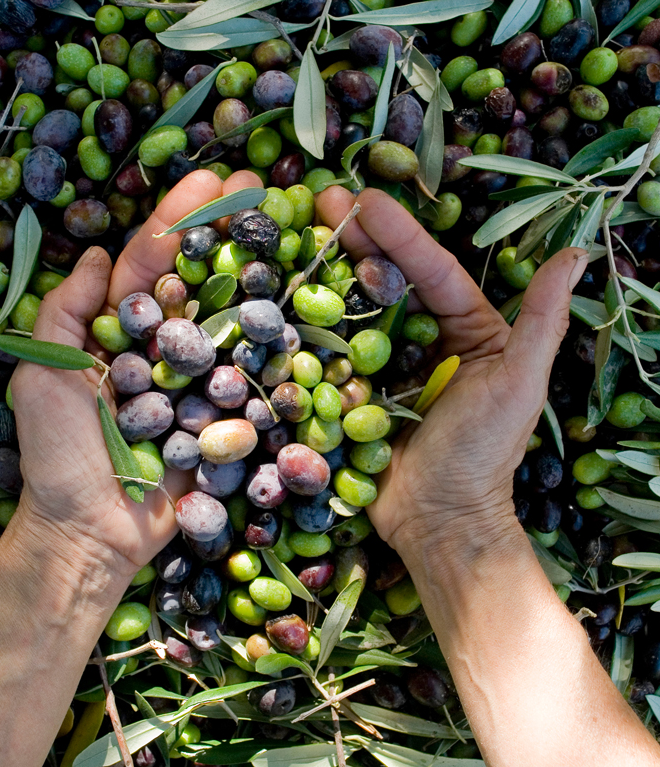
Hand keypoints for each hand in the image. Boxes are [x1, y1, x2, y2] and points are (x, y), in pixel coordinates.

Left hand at [11, 170, 264, 572]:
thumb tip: (92, 255)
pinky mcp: (224, 416)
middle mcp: (162, 349)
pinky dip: (276, 346)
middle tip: (266, 189)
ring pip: (232, 323)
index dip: (179, 220)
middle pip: (200, 282)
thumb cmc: (61, 456)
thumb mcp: (41, 376)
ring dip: (260, 277)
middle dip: (229, 233)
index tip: (214, 179)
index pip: (150, 264)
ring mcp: (198, 381)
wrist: (95, 533)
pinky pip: (253, 378)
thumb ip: (64, 313)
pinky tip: (302, 310)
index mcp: (119, 333)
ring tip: (293, 234)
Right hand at [316, 186, 587, 555]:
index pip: (431, 271)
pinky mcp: (354, 389)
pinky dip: (312, 323)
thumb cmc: (483, 454)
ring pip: (356, 308)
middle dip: (357, 239)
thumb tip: (575, 254)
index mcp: (468, 329)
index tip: (365, 200)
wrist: (437, 519)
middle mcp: (425, 339)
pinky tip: (287, 293)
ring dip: (329, 271)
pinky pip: (332, 351)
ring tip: (299, 232)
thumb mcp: (519, 384)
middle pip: (388, 280)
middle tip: (321, 199)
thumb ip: (542, 322)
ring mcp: (384, 364)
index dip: (400, 234)